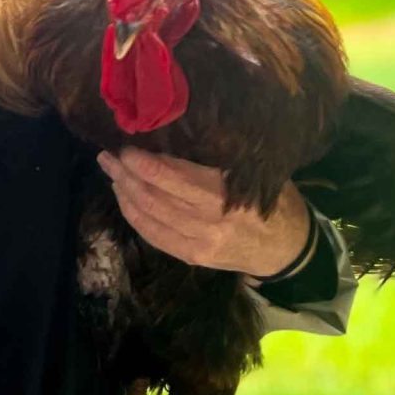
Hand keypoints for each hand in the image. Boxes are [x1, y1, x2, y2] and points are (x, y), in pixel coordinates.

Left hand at [96, 148, 309, 278]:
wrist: (286, 250)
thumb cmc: (274, 201)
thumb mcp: (254, 173)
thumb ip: (217, 161)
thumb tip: (174, 136)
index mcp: (227, 195)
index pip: (176, 178)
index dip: (146, 163)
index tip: (127, 147)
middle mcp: (210, 221)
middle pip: (156, 197)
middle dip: (127, 175)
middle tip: (108, 155)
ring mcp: (199, 243)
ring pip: (151, 216)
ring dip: (125, 193)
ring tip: (111, 172)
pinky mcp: (192, 257)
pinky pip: (154, 236)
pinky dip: (135, 216)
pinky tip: (124, 198)